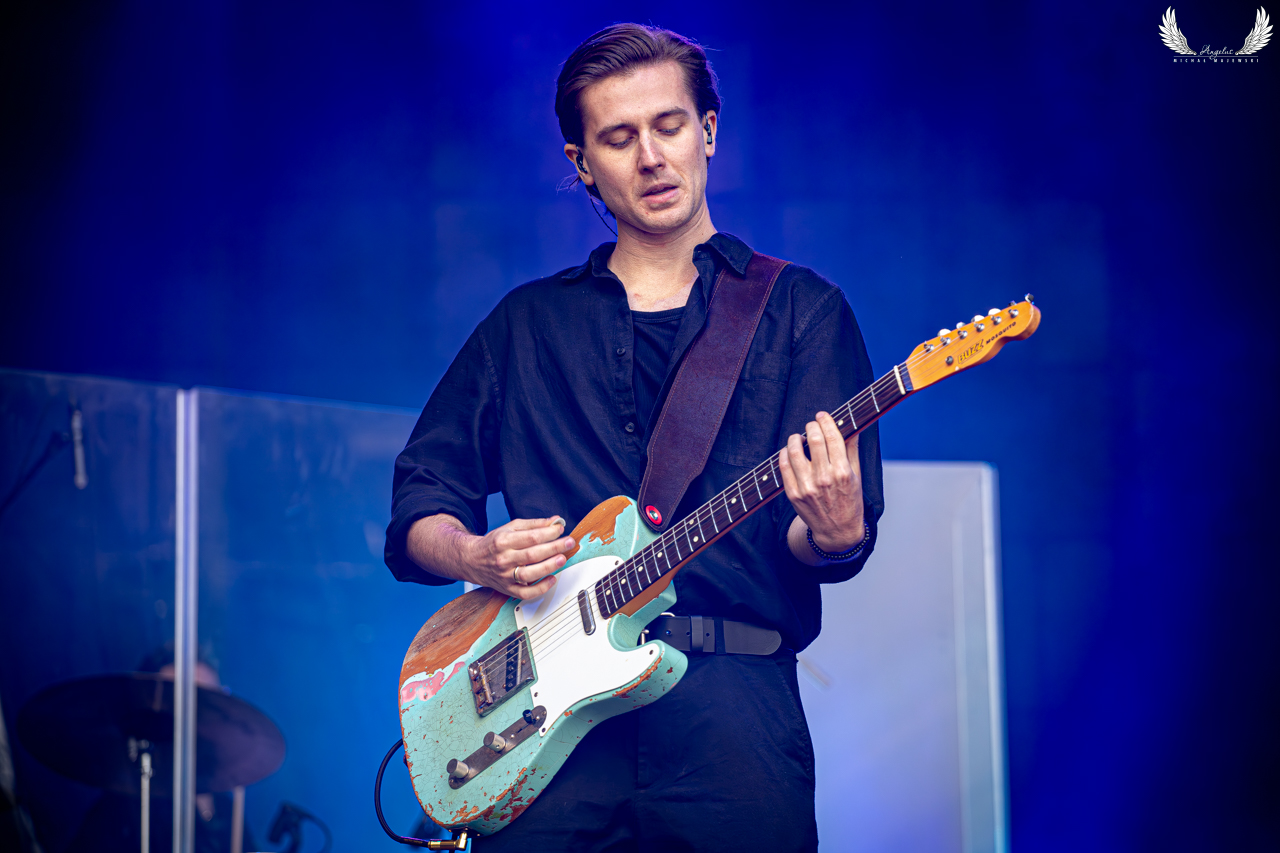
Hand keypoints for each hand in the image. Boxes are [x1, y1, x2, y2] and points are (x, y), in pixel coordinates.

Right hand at [406, 514, 575, 599]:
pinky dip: (541, 588)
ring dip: (549, 566)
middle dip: (554, 548)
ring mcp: (505, 576)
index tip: (560, 530)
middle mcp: (503, 559)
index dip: (549, 533)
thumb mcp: (510, 528)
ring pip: (530, 573)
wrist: (472, 560)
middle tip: (568, 542)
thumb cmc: (494, 543)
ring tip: (562, 559)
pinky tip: (552, 579)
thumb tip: (555, 521)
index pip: (531, 537)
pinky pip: (526, 592)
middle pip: (533, 554)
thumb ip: (534, 524)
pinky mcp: (507, 589)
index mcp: (503, 541)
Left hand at [778, 412, 864, 554]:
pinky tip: (788, 451)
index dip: (826, 421)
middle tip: (811, 424)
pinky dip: (784, 454)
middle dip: (811, 426)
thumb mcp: (856, 476)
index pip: (832, 437)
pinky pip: (783, 467)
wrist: (837, 532)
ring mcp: (807, 487)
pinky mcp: (793, 494)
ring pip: (794, 451)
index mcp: (843, 472)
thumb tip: (852, 427)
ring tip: (798, 437)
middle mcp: (824, 478)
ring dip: (794, 438)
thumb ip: (852, 450)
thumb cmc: (849, 502)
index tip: (822, 415)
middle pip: (813, 440)